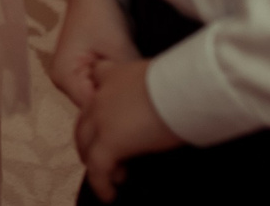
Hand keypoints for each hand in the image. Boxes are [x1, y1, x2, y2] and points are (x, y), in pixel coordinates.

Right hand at [48, 0, 139, 109]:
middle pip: (95, 108)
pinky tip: (133, 86)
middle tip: (146, 104)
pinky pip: (101, 89)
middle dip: (118, 108)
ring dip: (118, 98)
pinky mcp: (84, 71)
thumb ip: (127, 83)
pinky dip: (116, 89)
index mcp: (65, 77)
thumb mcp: (119, 51)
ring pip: (100, 99)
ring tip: (141, 95)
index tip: (143, 112)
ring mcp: (73, 77)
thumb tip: (148, 105)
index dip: (118, 115)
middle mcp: (64, 81)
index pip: (93, 112)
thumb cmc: (102, 17)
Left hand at [75, 57, 179, 200]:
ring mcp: (102, 119)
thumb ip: (151, 90)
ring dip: (94, 161)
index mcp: (115, 74)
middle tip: (101, 154)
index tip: (107, 114)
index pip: (97, 80)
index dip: (100, 99)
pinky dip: (101, 183)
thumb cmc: (183, 82)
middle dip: (90, 139)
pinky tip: (109, 195)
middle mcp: (101, 96)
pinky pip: (98, 167)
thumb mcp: (162, 78)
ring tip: (108, 177)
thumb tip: (166, 103)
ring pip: (87, 144)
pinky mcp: (110, 142)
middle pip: (85, 120)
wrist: (184, 88)